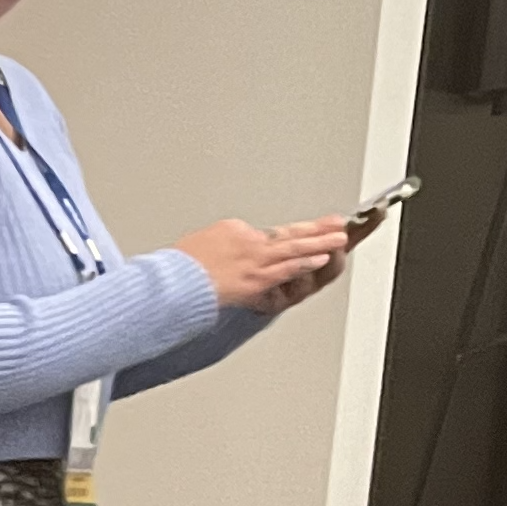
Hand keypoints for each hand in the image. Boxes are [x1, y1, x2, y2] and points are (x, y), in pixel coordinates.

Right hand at [175, 217, 347, 315]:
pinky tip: (321, 258)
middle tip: (335, 222)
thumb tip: (225, 255)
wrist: (168, 283)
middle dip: (314, 229)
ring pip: (292, 248)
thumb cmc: (174, 269)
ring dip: (318, 242)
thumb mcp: (195, 246)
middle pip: (286, 234)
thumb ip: (218, 247)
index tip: (304, 233)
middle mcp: (245, 240)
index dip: (287, 235)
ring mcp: (252, 259)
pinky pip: (286, 268)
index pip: (264, 234)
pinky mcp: (255, 278)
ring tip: (338, 237)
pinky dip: (305, 262)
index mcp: (230, 230)